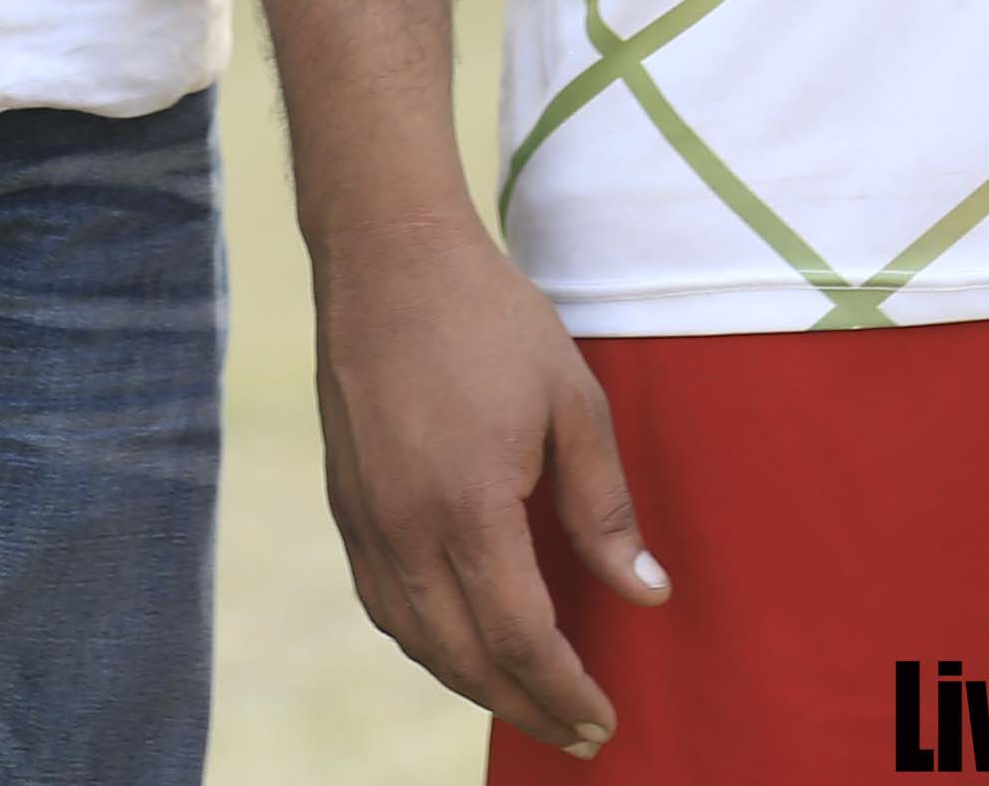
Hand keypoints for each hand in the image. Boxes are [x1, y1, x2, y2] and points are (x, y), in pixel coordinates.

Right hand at [307, 213, 664, 757]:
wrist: (385, 254)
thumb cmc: (489, 318)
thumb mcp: (573, 402)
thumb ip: (605, 508)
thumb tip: (645, 594)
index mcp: (467, 507)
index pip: (523, 639)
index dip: (565, 693)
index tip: (603, 722)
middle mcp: (404, 528)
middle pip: (466, 659)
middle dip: (526, 708)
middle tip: (577, 734)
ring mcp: (364, 519)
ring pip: (417, 641)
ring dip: (474, 685)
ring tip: (527, 701)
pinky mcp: (344, 503)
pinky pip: (383, 604)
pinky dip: (426, 642)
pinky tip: (460, 644)